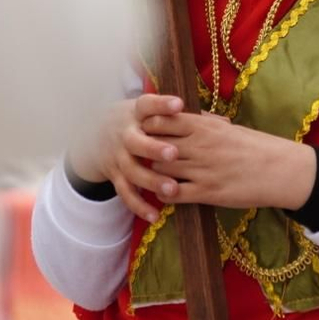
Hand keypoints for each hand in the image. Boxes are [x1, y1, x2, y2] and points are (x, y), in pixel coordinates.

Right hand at [66, 94, 184, 222]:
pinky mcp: (115, 176)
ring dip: (151, 181)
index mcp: (136, 113)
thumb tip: (221, 119)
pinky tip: (155, 215)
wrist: (97, 133)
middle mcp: (124, 135)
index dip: (161, 104)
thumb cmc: (139, 120)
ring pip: (132, 170)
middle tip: (174, 154)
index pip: (147, 105)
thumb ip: (179, 115)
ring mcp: (118, 157)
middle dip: (154, 148)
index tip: (178, 105)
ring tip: (172, 189)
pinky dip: (138, 206)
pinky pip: (125, 193)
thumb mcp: (150, 110)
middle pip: (136, 142)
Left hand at [146, 112, 316, 210]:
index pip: (162, 120)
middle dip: (146, 150)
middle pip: (155, 145)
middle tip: (141, 154)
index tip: (147, 132)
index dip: (150, 126)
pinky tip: (167, 193)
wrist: (280, 170)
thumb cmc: (256, 146)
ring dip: (154, 173)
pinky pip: (173, 194)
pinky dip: (165, 194)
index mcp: (204, 126)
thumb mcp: (228, 128)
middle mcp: (199, 146)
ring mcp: (201, 170)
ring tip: (153, 175)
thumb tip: (186, 116)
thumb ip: (204, 123)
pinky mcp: (207, 193)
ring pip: (160, 170)